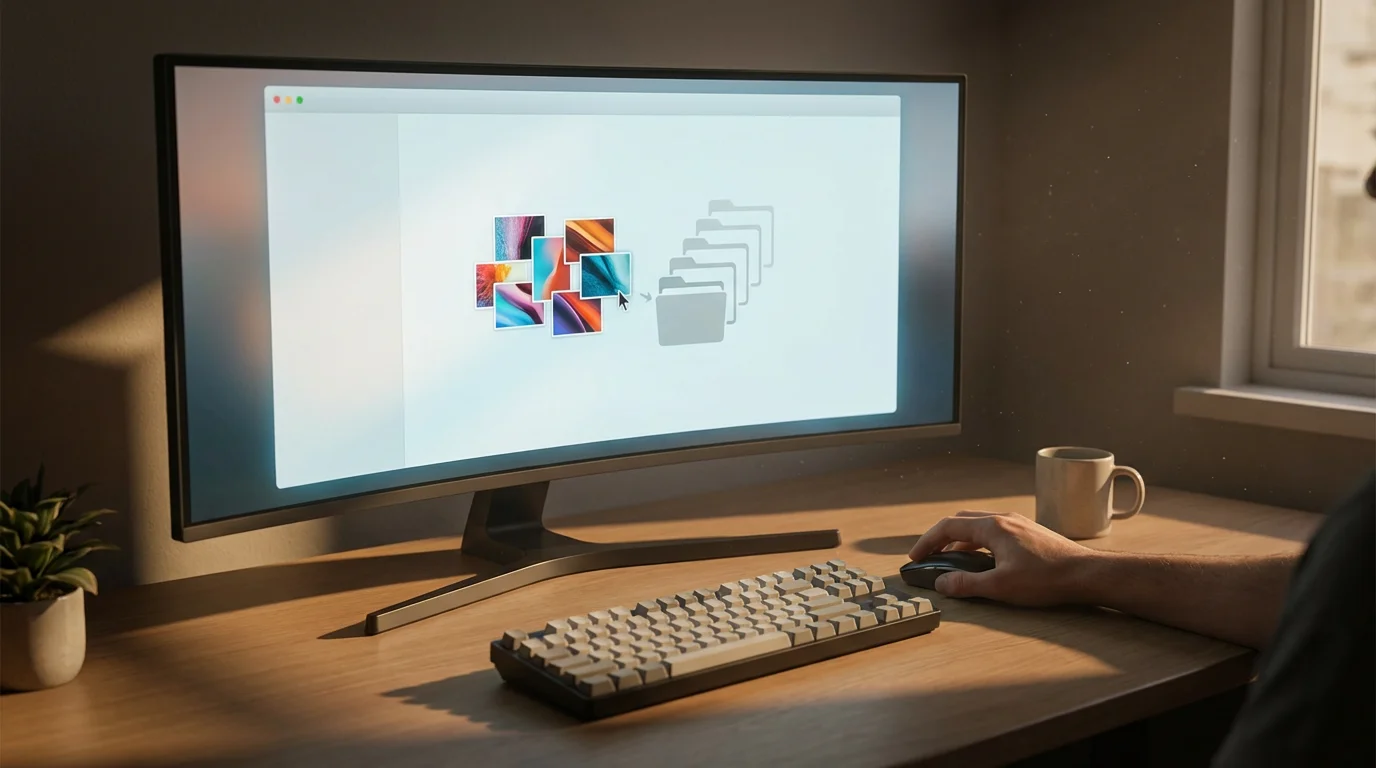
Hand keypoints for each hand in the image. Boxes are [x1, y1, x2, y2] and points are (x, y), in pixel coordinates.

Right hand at [907, 510, 1096, 605]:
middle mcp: (1003, 519)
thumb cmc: (1046, 578)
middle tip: (930, 556)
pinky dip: (978, 542)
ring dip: (960, 541)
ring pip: (979, 526)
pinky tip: (984, 560)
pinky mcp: (1029, 532)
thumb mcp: (1000, 586)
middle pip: (961, 521)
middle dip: (941, 538)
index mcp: (992, 527)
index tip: (915, 557)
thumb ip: (967, 584)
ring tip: (952, 561)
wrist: (1086, 574)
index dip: (927, 541)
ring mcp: (1018, 523)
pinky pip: (994, 531)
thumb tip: (942, 583)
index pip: (948, 527)